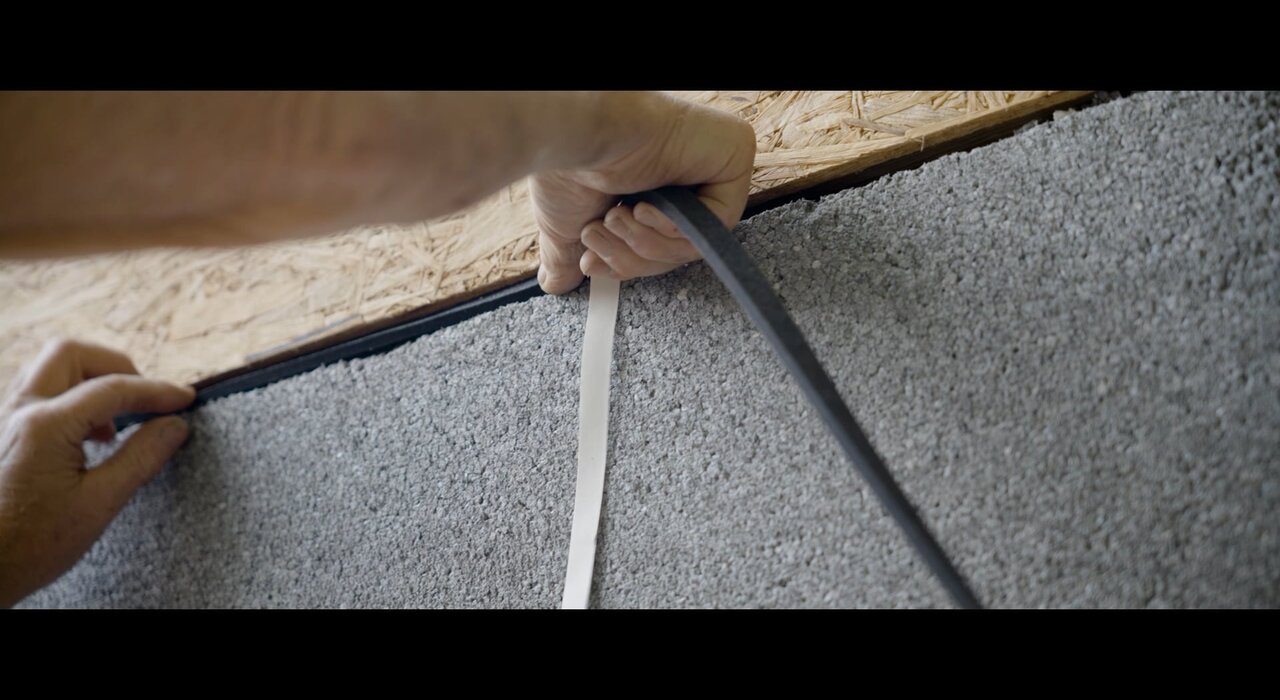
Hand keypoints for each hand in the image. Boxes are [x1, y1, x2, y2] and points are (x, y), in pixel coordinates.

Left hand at [0, 339, 194, 607]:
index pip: (113, 388)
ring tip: (117, 423)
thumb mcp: (98, 504)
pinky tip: (90, 437)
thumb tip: (176, 426)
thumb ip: (141, 457)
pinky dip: (73, 399)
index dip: (157, 391)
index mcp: (44, 426)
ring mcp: (5, 420)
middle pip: (72, 354)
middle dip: (116, 368)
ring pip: (52, 370)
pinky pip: (40, 394)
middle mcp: (18, 411)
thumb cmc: (30, 544)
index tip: (186, 400)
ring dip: (92, 383)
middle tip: (144, 399)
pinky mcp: (4, 433)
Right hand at [531, 92, 755, 293]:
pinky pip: (717, 222)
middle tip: (597, 236)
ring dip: (647, 242)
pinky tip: (644, 210)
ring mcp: (712, 161)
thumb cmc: (568, 167)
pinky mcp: (733, 153)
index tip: (593, 264)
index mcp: (649, 181)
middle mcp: (684, 170)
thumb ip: (568, 254)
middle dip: (632, 255)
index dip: (625, 262)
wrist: (575, 136)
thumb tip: (558, 280)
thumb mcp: (564, 224)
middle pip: (675, 249)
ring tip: (615, 218)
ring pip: (695, 241)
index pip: (654, 243)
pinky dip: (676, 229)